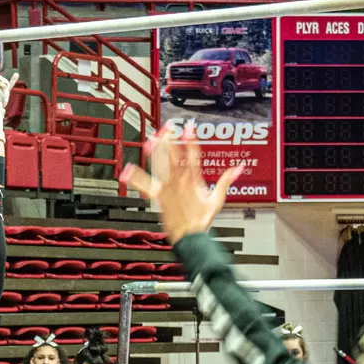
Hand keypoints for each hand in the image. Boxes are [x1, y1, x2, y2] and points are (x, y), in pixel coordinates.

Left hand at [121, 124, 241, 242]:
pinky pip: (145, 186)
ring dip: (155, 152)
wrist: (190, 236)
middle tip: (167, 127)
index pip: (193, 155)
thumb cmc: (202, 219)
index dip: (190, 139)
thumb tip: (237, 169)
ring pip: (160, 166)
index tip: (188, 127)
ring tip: (150, 140)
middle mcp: (179, 181)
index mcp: (194, 179)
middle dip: (171, 140)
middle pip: (174, 156)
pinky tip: (126, 171)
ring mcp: (168, 188)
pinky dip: (135, 178)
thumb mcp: (217, 199)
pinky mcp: (158, 197)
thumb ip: (226, 181)